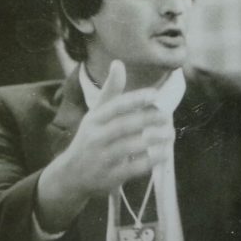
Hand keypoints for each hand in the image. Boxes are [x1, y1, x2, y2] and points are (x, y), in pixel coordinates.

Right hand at [35, 60, 174, 231]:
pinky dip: (150, 160)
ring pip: (130, 147)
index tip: (155, 94)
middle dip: (149, 120)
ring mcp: (103, 158)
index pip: (115, 106)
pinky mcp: (111, 177)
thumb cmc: (90, 139)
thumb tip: (118, 63)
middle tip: (167, 117)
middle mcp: (96, 137)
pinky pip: (133, 168)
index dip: (135, 99)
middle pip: (125, 126)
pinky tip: (163, 154)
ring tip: (169, 134)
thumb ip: (111, 91)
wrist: (71, 176)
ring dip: (153, 140)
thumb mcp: (96, 114)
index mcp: (94, 119)